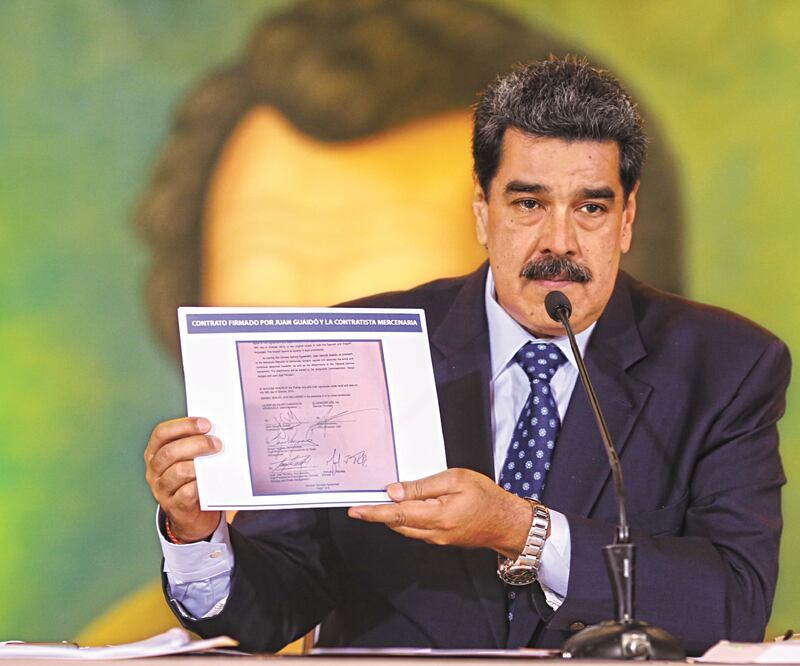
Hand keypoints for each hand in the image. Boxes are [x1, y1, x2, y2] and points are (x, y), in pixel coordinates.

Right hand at [144, 416, 222, 542]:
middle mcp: (154, 470)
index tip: (205, 424)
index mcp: (155, 452)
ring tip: (215, 460)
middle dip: (196, 444)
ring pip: (177, 472)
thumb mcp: (187, 459)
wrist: (192, 515)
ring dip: (199, 464)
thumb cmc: (192, 478)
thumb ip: (194, 445)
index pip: (161, 433)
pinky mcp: (174, 506)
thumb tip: (216, 431)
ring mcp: (162, 489)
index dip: (183, 425)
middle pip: (169, 452)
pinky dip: (199, 484)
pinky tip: (209, 480)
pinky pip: (186, 493)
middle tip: (216, 443)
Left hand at [348, 468, 532, 556]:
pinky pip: (416, 529)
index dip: (373, 512)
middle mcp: (434, 533)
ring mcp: (437, 539)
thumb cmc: (487, 498)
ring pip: (405, 528)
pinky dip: (406, 518)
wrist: (507, 522)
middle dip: (377, 513)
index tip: (355, 510)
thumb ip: (423, 486)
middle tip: (362, 500)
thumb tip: (395, 492)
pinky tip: (406, 505)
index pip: (396, 515)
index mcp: (438, 516)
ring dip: (391, 516)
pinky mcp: (440, 540)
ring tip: (382, 500)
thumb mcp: (455, 479)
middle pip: (396, 524)